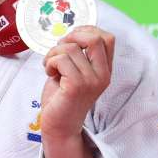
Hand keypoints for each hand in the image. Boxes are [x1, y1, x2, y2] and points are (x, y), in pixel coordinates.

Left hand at [38, 27, 114, 141]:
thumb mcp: (75, 72)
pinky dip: (50, 63)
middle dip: (71, 37)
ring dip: (53, 53)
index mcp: (104, 70)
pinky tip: (49, 73)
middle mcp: (102, 75)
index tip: (71, 39)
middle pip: (94, 38)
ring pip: (71, 48)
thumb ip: (78, 56)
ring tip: (50, 66)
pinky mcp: (76, 86)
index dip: (87, 31)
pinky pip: (61, 60)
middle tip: (59, 50)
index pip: (108, 38)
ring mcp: (91, 81)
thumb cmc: (63, 99)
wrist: (59, 126)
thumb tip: (69, 36)